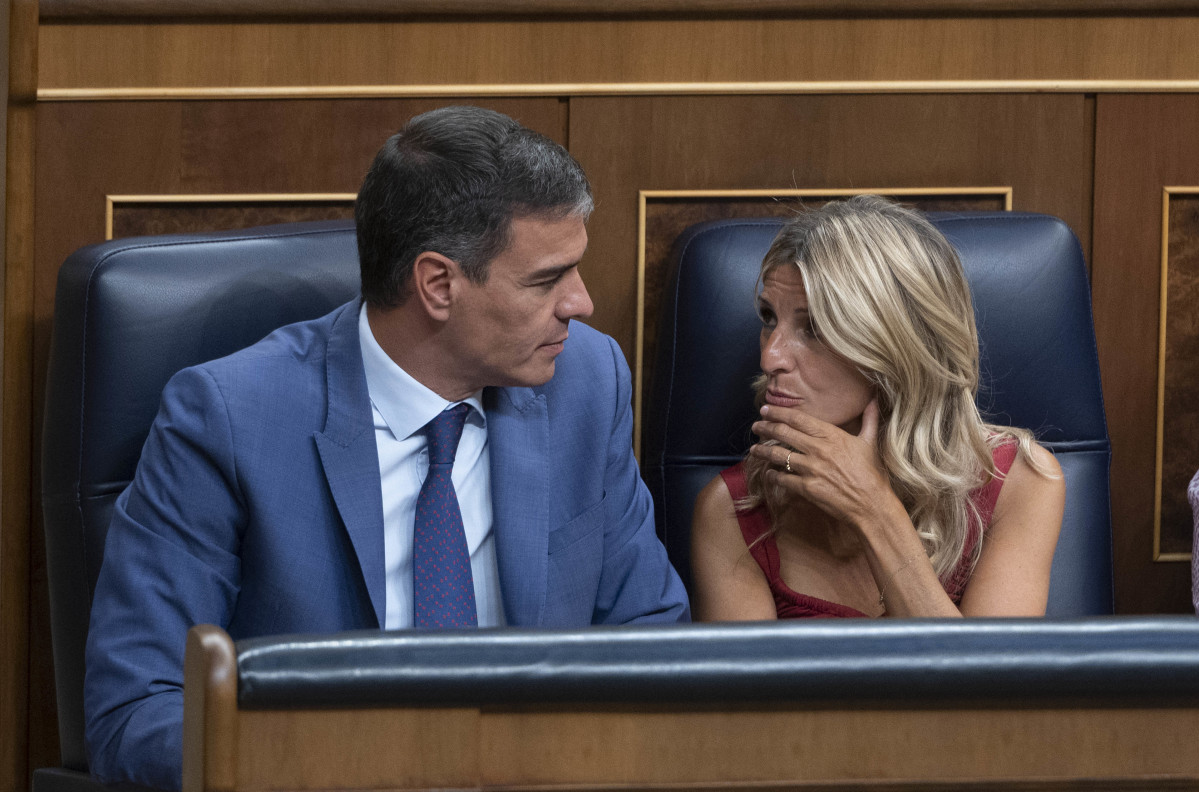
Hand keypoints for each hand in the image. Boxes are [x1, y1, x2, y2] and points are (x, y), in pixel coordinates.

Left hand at [749, 399, 900, 529]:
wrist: (871, 504)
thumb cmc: (872, 474)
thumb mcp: (870, 443)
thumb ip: (869, 419)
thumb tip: (873, 400)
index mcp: (832, 435)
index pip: (798, 419)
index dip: (778, 412)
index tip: (765, 410)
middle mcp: (818, 449)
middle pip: (784, 433)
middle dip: (765, 428)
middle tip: (756, 426)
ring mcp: (811, 469)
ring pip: (779, 455)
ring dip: (763, 451)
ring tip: (754, 450)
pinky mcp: (807, 488)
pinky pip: (783, 479)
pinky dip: (773, 475)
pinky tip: (769, 473)